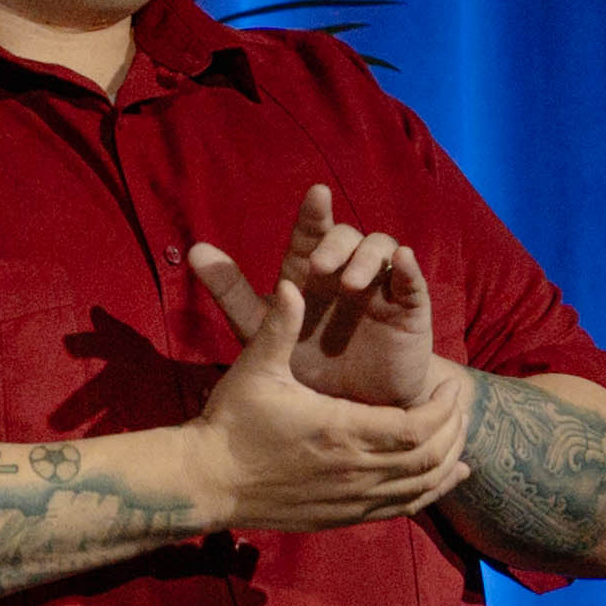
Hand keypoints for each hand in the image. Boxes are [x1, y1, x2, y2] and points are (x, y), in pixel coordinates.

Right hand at [173, 251, 470, 531]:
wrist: (206, 482)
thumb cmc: (230, 423)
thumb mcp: (255, 370)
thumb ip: (279, 328)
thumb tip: (293, 283)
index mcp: (340, 431)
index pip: (418, 426)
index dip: (443, 407)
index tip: (448, 385)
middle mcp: (354, 470)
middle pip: (430, 455)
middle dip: (454, 428)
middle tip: (458, 404)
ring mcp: (352, 498)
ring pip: (423, 484)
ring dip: (449, 459)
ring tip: (458, 433)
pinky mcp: (345, 516)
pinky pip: (406, 507)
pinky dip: (434, 490)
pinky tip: (449, 476)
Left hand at [239, 185, 443, 407]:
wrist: (349, 410)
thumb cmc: (303, 365)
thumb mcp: (260, 329)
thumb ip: (231, 291)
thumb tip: (193, 248)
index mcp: (310, 275)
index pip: (311, 234)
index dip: (314, 214)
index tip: (317, 195)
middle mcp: (346, 273)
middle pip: (348, 237)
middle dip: (336, 244)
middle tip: (319, 266)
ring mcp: (380, 289)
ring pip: (382, 249)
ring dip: (366, 257)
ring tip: (349, 282)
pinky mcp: (409, 310)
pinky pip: (412, 281)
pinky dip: (408, 268)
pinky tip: (403, 261)